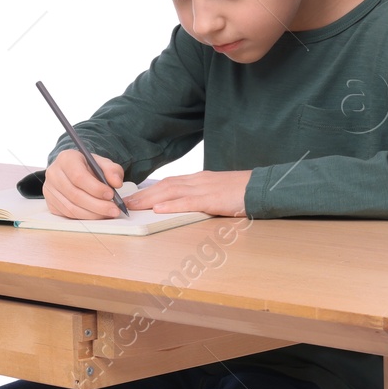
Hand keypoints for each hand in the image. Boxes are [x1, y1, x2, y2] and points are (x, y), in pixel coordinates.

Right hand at [43, 151, 126, 218]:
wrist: (73, 170)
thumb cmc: (87, 167)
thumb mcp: (101, 163)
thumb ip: (112, 170)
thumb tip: (117, 183)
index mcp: (66, 159)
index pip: (78, 176)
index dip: (95, 188)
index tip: (111, 195)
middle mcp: (53, 174)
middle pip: (75, 195)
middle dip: (97, 205)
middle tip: (114, 209)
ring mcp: (49, 190)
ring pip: (71, 208)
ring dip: (92, 214)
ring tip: (108, 213)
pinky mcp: (50, 203)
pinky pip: (67, 214)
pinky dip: (84, 217)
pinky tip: (97, 215)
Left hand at [124, 169, 250, 217]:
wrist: (262, 186)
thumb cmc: (242, 192)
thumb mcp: (218, 192)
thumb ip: (201, 196)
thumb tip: (184, 205)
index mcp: (199, 180)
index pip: (169, 183)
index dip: (150, 189)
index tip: (134, 196)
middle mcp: (198, 181)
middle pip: (165, 186)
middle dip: (143, 194)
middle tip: (125, 202)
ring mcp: (205, 189)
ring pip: (172, 192)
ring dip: (150, 199)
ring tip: (133, 206)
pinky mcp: (213, 199)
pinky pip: (189, 202)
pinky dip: (172, 205)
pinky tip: (159, 209)